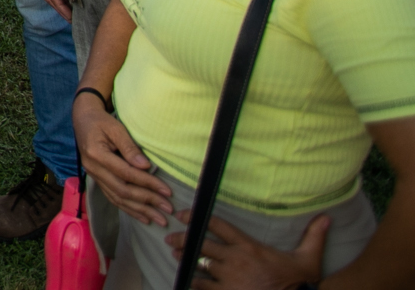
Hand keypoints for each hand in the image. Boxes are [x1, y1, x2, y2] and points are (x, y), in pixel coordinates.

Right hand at [73, 94, 175, 225]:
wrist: (83, 120)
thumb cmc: (101, 122)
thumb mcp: (116, 128)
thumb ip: (129, 147)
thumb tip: (145, 166)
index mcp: (96, 154)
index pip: (126, 173)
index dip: (147, 183)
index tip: (167, 191)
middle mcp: (93, 169)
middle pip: (122, 190)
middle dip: (147, 201)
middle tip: (168, 209)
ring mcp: (93, 176)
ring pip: (117, 198)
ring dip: (140, 210)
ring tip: (159, 219)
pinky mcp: (97, 179)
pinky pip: (112, 198)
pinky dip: (128, 209)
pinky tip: (142, 216)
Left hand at [166, 213, 327, 288]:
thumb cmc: (299, 283)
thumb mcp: (308, 259)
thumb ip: (313, 237)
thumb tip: (326, 218)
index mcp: (250, 247)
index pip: (217, 225)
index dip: (197, 217)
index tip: (183, 214)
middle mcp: (235, 260)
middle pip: (201, 243)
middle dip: (183, 239)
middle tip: (172, 238)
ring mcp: (228, 278)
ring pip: (198, 264)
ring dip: (185, 260)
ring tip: (175, 255)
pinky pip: (202, 286)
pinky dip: (193, 282)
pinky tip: (186, 279)